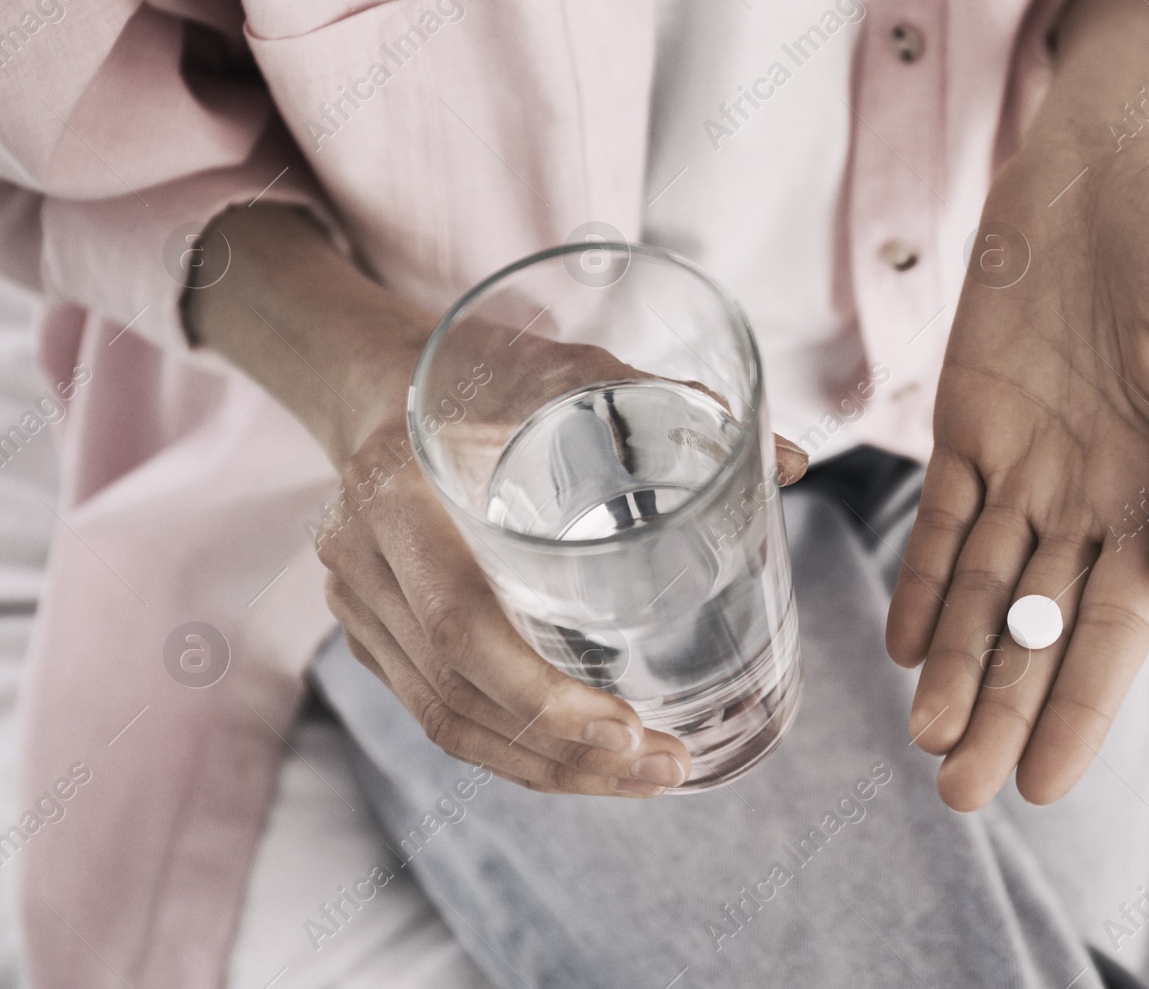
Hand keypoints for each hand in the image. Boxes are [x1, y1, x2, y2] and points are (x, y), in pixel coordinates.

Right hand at [187, 206, 806, 796]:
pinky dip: (511, 750)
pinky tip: (584, 763)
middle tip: (662, 768)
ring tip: (642, 779)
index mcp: (396, 487)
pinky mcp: (370, 631)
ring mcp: (356, 602)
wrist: (379, 379)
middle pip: (455, 695)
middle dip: (564, 754)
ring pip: (445, 720)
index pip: (458, 624)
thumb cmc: (481, 369)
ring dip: (546, 768)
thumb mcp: (567, 368)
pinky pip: (436, 711)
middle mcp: (360, 556)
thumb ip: (670, 405)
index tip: (628, 729)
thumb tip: (792, 460)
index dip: (540, 695)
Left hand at [885, 0, 1148, 810]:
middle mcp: (1090, 496)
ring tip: (925, 741)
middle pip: (1039, 626)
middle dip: (1003, 709)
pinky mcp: (965, 421)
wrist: (1112, 156)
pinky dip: (920, 579)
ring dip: (955, 664)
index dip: (1082, 706)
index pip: (1118, 627)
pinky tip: (904, 646)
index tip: (1046, 783)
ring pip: (982, 588)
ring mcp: (1025, 463)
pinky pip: (938, 517)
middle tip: (960, 794)